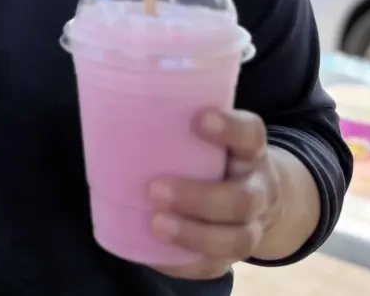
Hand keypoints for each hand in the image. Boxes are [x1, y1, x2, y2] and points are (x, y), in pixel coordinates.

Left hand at [146, 109, 280, 279]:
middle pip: (243, 199)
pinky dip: (185, 264)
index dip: (230, 128)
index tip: (200, 119)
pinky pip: (215, 267)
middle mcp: (257, 189)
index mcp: (249, 151)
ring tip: (156, 223)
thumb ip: (175, 122)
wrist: (254, 195)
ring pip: (236, 239)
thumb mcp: (206, 134)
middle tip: (156, 188)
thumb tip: (112, 102)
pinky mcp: (233, 254)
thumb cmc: (210, 155)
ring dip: (195, 234)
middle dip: (200, 198)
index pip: (251, 134)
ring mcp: (251, 226)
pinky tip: (156, 255)